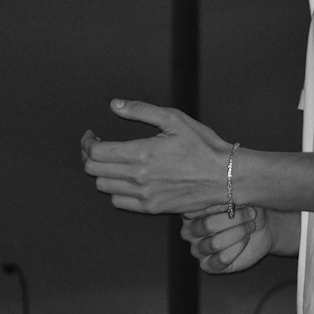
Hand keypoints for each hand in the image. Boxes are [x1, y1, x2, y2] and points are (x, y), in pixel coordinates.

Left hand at [82, 100, 228, 215]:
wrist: (225, 176)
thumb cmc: (203, 145)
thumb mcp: (175, 119)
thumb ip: (142, 110)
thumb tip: (115, 105)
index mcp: (141, 152)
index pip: (97, 152)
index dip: (87, 143)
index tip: (91, 136)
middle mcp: (139, 177)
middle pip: (94, 171)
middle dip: (89, 156)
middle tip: (97, 147)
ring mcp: (144, 195)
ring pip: (103, 187)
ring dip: (102, 173)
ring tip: (112, 162)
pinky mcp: (151, 208)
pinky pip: (119, 202)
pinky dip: (116, 190)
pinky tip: (126, 179)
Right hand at [181, 205, 280, 274]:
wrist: (261, 228)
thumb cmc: (246, 208)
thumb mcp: (239, 198)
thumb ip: (228, 197)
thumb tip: (226, 200)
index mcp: (191, 211)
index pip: (195, 208)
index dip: (218, 204)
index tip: (235, 201)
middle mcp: (190, 231)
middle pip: (208, 225)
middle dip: (234, 219)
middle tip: (250, 213)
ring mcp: (197, 250)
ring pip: (216, 243)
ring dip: (239, 232)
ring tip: (250, 226)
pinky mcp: (208, 265)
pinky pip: (222, 259)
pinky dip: (238, 247)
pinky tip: (246, 239)